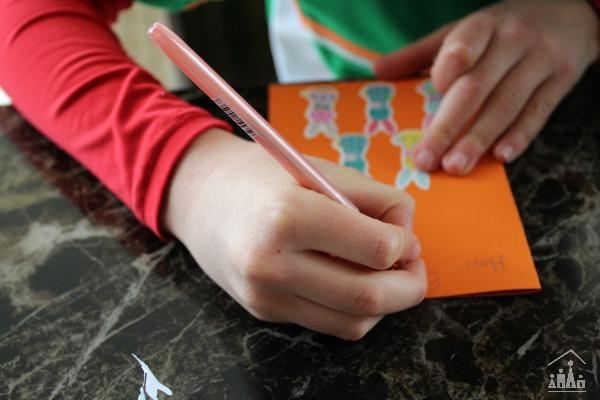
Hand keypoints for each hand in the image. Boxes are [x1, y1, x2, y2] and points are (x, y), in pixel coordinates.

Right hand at [164, 129, 425, 339]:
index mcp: (290, 216)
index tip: (404, 236)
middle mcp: (273, 265)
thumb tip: (408, 237)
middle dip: (409, 286)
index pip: (376, 250)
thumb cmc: (260, 174)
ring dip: (385, 304)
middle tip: (414, 267)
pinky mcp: (264, 312)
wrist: (197, 197)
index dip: (405, 245)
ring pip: (353, 322)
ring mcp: (266, 295)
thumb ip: (373, 199)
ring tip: (385, 275)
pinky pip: (327, 323)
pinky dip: (353, 309)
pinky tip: (352, 282)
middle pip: (368, 296)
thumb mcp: (319, 169)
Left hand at [375, 0, 599, 173]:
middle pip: (477, 87)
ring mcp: (540, 61)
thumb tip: (377, 70)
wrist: (572, 12)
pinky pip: (538, 112)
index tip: (435, 89)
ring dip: (478, 140)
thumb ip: (422, 52)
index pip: (465, 42)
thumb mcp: (465, 30)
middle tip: (426, 158)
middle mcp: (512, 41)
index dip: (450, 64)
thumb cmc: (505, 27)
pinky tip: (501, 156)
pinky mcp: (561, 81)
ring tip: (455, 166)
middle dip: (448, 126)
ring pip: (505, 105)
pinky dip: (520, 135)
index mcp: (483, 26)